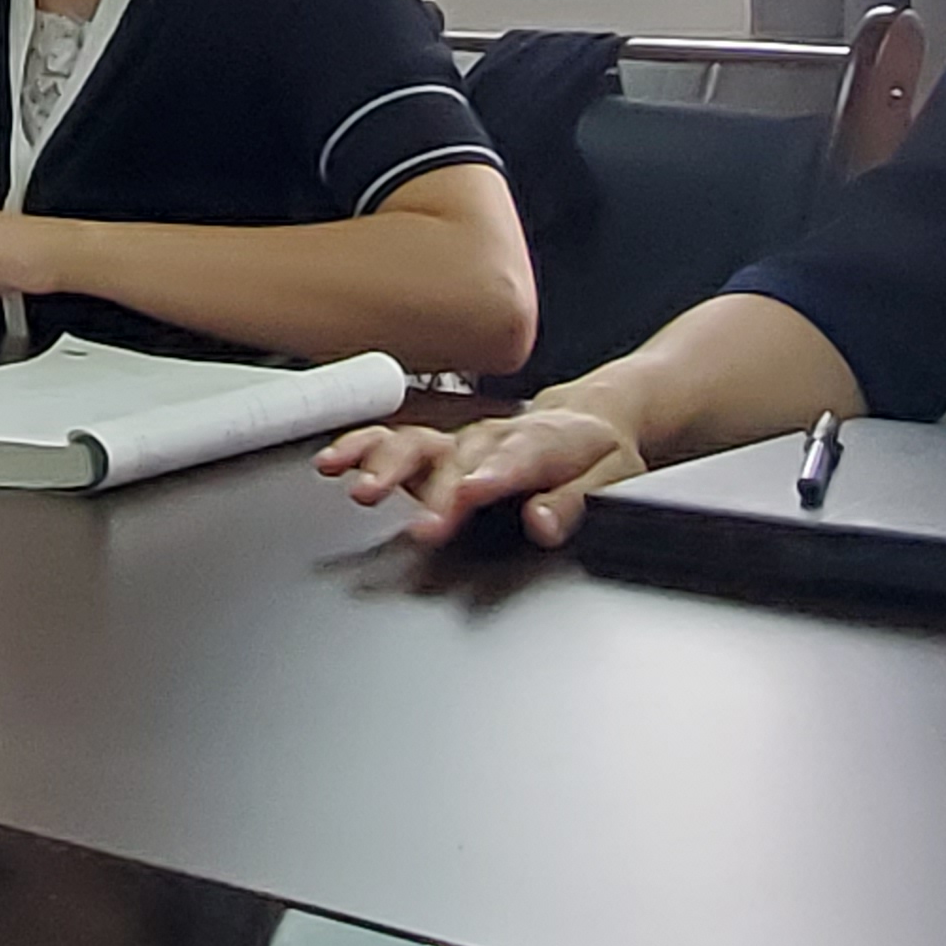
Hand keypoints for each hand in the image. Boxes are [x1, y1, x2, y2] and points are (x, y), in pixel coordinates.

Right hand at [319, 403, 648, 547]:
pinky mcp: (439, 446)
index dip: (489, 479)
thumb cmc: (597, 451)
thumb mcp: (610, 476)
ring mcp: (461, 439)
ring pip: (418, 445)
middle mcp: (492, 436)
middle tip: (419, 527)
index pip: (512, 462)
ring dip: (385, 466)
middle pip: (457, 461)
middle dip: (434, 493)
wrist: (586, 418)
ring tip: (358, 491)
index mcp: (540, 442)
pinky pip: (395, 442)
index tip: (468, 495)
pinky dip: (362, 449)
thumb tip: (542, 524)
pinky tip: (335, 463)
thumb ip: (573, 501)